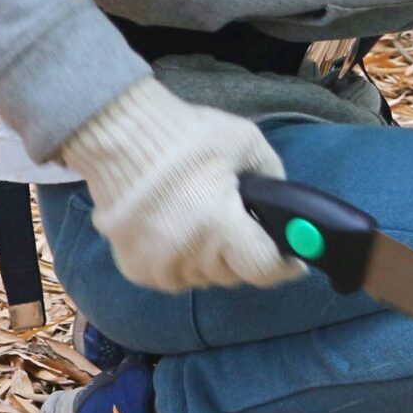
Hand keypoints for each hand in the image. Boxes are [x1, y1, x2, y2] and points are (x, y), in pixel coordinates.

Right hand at [59, 78, 301, 292]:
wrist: (120, 137)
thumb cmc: (187, 136)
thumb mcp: (246, 142)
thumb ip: (271, 178)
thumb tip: (282, 207)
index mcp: (220, 226)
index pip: (264, 269)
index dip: (284, 265)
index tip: (292, 259)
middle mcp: (190, 255)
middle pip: (234, 273)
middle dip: (244, 253)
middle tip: (238, 223)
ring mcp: (160, 266)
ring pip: (204, 277)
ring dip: (212, 258)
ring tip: (204, 221)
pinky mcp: (136, 269)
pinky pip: (174, 276)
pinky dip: (183, 260)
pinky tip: (179, 230)